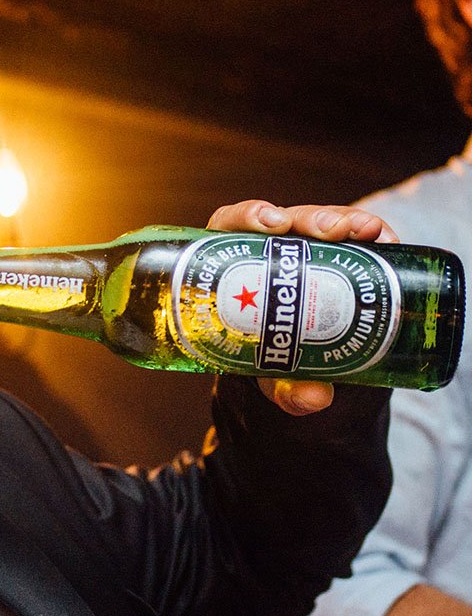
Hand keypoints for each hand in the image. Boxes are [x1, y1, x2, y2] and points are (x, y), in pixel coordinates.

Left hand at [207, 200, 399, 415]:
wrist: (298, 365)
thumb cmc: (268, 360)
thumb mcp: (272, 376)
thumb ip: (284, 388)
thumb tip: (311, 398)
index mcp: (233, 266)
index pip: (231, 227)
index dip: (246, 217)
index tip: (268, 223)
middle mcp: (267, 250)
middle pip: (282, 221)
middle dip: (307, 219)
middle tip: (328, 231)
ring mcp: (304, 250)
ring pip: (320, 223)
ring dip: (344, 220)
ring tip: (367, 231)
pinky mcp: (339, 255)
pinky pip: (354, 236)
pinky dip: (371, 234)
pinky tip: (385, 239)